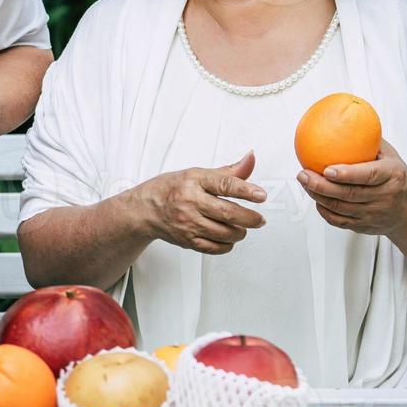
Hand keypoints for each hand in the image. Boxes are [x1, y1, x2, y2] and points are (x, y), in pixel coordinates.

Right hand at [128, 152, 266, 253]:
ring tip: (242, 227)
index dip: (246, 190)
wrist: (145, 209)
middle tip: (259, 219)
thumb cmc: (172, 188)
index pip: (224, 184)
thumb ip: (228, 171)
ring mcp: (188, 223)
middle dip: (250, 218)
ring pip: (224, 233)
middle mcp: (190, 201)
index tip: (261, 195)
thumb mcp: (197, 174)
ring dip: (240, 232)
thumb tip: (251, 158)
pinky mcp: (187, 240)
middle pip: (228, 213)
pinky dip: (227, 244)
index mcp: (194, 180)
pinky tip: (228, 237)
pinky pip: (215, 247)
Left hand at [296, 139, 406, 237]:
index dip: (346, 174)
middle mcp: (384, 197)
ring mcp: (374, 215)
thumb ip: (370, 140)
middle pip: (349, 194)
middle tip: (303, 174)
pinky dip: (324, 210)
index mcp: (393, 176)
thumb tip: (344, 118)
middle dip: (321, 186)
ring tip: (304, 182)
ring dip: (318, 196)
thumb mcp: (392, 156)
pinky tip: (315, 198)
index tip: (326, 169)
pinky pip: (339, 221)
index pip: (368, 175)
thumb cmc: (398, 178)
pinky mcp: (365, 227)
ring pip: (340, 209)